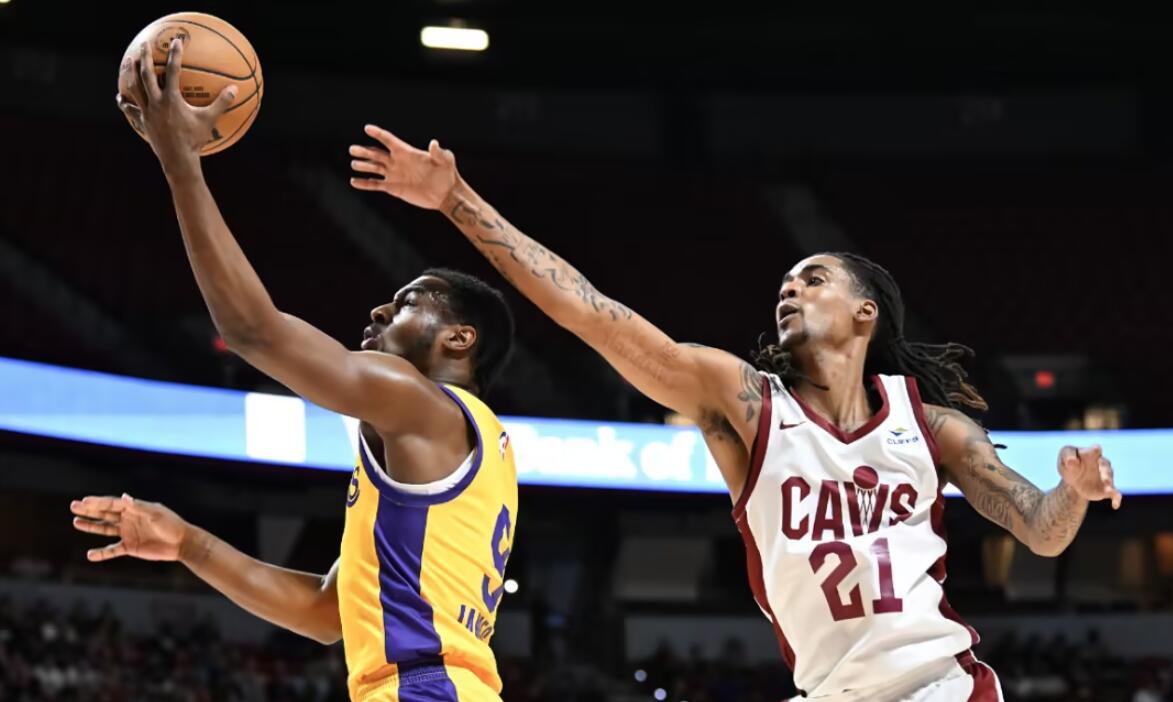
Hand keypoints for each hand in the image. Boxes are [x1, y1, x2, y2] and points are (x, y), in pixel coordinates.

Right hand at [70, 494, 189, 561]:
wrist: (181, 543)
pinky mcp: (130, 547)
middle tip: (73, 506)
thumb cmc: (171, 524)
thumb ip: (139, 507)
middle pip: (105, 514)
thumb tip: (124, 497)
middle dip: (89, 510)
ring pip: (105, 529)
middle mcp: (128, 519)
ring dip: (91, 526)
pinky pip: (112, 550)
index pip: (112, 503)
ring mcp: (128, 533)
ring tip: (76, 522)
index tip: (84, 501)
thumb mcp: (155, 514)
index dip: (98, 502)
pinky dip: (102, 553)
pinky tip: (90, 555)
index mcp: (134, 508)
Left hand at [117, 38, 236, 167]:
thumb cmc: (195, 139)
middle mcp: (156, 102)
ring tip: (129, 60)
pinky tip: (120, 97)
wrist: (178, 159)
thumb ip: (222, 103)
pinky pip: (131, 109)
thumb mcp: (209, 120)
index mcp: (172, 99)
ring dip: (131, 72)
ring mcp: (147, 112)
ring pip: (135, 88)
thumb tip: (235, 89)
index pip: (173, 71)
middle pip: (146, 74)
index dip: (175, 55)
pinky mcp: (143, 121)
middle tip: (144, 44)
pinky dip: (124, 102)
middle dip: (145, 57)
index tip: (176, 41)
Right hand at [348, 125, 458, 209]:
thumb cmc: (447, 174)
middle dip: (364, 151)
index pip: (389, 140)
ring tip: (353, 163)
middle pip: (377, 154)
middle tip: (352, 149)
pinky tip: (354, 182)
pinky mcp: (394, 188)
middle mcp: (398, 162)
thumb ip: (439, 152)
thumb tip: (434, 143)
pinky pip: (376, 185)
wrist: (445, 194)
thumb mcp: (445, 161)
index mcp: (407, 152)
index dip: (378, 134)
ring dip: (363, 166)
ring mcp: (394, 175)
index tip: (367, 128)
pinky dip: (365, 184)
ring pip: (374, 168)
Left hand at [1058, 445, 1121, 508]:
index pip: (1094, 450)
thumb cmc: (1069, 464)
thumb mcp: (1064, 458)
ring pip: (1110, 478)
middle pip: (1105, 465)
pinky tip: (1115, 505)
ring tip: (1108, 487)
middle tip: (1105, 477)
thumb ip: (1067, 457)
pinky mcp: (1107, 489)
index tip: (1096, 449)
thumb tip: (1071, 461)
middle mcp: (1101, 464)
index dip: (1094, 450)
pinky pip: (1115, 494)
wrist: (1074, 479)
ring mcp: (1105, 476)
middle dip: (1105, 471)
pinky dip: (1116, 499)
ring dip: (1109, 482)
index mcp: (1089, 454)